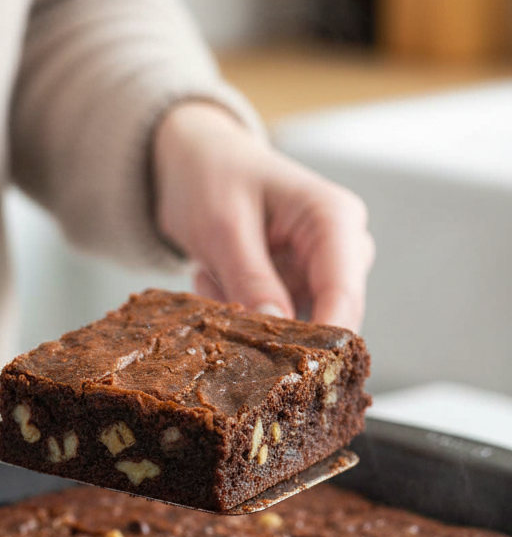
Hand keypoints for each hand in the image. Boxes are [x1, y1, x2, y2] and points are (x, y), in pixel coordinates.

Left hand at [152, 101, 374, 330]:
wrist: (194, 160)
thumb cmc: (212, 175)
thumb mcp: (222, 227)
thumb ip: (251, 280)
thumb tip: (278, 329)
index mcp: (334, 219)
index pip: (344, 294)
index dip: (324, 343)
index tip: (292, 376)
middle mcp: (341, 248)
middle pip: (328, 319)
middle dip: (271, 329)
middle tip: (216, 296)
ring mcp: (322, 272)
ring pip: (296, 329)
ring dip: (245, 317)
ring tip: (210, 273)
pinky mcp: (299, 289)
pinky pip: (274, 325)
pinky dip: (239, 313)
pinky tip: (214, 277)